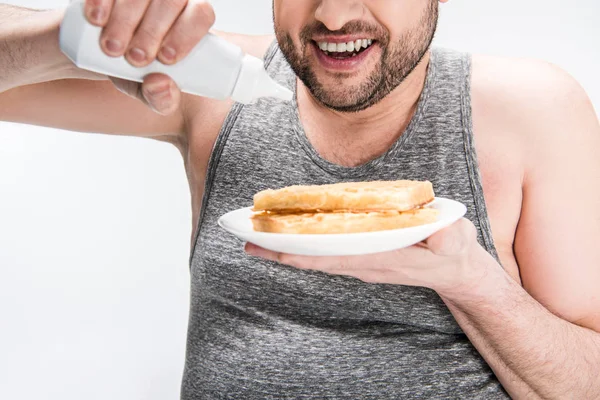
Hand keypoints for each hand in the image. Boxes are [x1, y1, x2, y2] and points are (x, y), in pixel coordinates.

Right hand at [83, 0, 215, 114]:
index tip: (166, 58)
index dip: (186, 34)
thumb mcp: (150, 92)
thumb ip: (162, 99)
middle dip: (152, 32)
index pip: (201, 14)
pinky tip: (96, 20)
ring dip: (126, 20)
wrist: (101, 56)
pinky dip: (101, 1)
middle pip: (171, 1)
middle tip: (135, 58)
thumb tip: (160, 85)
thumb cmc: (139, 72)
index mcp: (192, 18)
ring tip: (112, 48)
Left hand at [245, 218, 497, 296]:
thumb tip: (443, 234)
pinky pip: (327, 251)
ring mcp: (362, 260)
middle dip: (281, 251)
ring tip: (257, 238)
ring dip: (287, 248)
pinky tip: (291, 236)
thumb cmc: (454, 253)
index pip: (332, 256)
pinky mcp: (363, 255)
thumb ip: (450, 237)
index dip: (302, 252)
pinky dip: (305, 245)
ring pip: (318, 255)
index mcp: (380, 257)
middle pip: (316, 258)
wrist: (456, 270)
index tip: (272, 248)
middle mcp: (365, 261)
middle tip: (246, 239)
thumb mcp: (457, 242)